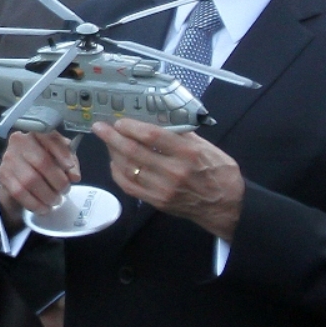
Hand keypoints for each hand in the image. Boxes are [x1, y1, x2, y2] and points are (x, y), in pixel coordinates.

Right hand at [0, 130, 79, 222]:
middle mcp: (19, 141)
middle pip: (42, 162)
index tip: (71, 170)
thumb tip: (74, 176)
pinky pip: (20, 193)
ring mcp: (9, 159)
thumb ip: (70, 163)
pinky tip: (44, 208)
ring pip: (30, 180)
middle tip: (65, 191)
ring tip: (56, 201)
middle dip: (58, 180)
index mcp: (36, 132)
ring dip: (47, 195)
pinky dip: (35, 204)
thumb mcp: (59, 157)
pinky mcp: (3, 176)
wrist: (17, 175)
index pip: (50, 139)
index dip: (62, 154)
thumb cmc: (43, 162)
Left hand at [94, 119, 243, 239]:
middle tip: (100, 127)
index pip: (152, 136)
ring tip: (107, 142)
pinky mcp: (157, 201)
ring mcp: (163, 189)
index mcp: (188, 153)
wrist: (226, 206)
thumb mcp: (206, 146)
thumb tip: (158, 120)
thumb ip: (182, 134)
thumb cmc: (219, 172)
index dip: (132, 127)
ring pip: (128, 169)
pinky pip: (130, 187)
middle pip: (134, 152)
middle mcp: (173, 171)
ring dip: (113, 154)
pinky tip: (115, 163)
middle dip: (112, 138)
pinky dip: (118, 173)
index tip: (120, 120)